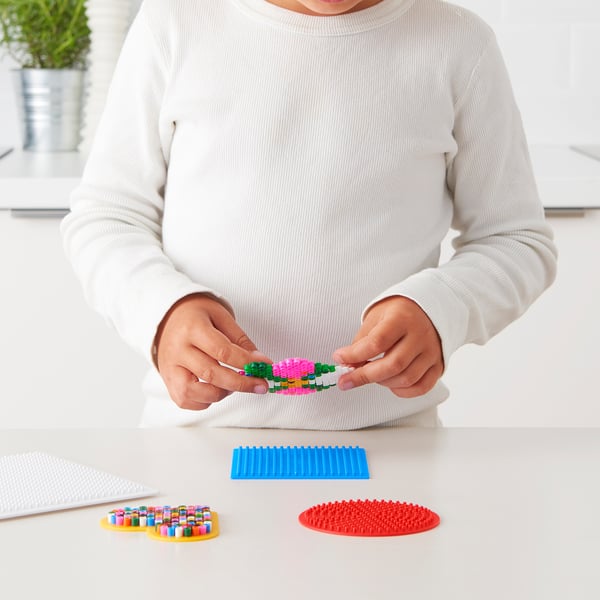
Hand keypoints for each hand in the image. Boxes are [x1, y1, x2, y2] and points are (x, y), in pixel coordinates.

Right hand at [154, 294, 270, 409]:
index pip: (222, 350)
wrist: (168, 317)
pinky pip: (185, 401)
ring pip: (194, 392)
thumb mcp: (221, 317)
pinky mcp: (167, 381)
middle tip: (261, 385)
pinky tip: (216, 389)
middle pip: (211, 374)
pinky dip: (205, 401)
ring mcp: (169, 368)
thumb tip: (259, 362)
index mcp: (192, 329)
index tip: (265, 365)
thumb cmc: (197, 316)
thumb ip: (240, 340)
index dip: (246, 362)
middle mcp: (177, 350)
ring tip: (233, 384)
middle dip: (241, 383)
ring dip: (220, 393)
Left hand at [333, 296, 443, 397]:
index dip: (355, 355)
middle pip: (393, 364)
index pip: (377, 342)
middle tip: (346, 380)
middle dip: (364, 376)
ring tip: (370, 375)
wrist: (427, 308)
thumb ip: (363, 341)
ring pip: (406, 378)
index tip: (339, 358)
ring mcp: (431, 351)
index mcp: (402, 318)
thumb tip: (348, 365)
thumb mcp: (376, 317)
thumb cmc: (398, 312)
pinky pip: (421, 387)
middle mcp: (420, 335)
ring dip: (382, 382)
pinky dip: (402, 391)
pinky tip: (390, 383)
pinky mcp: (438, 364)